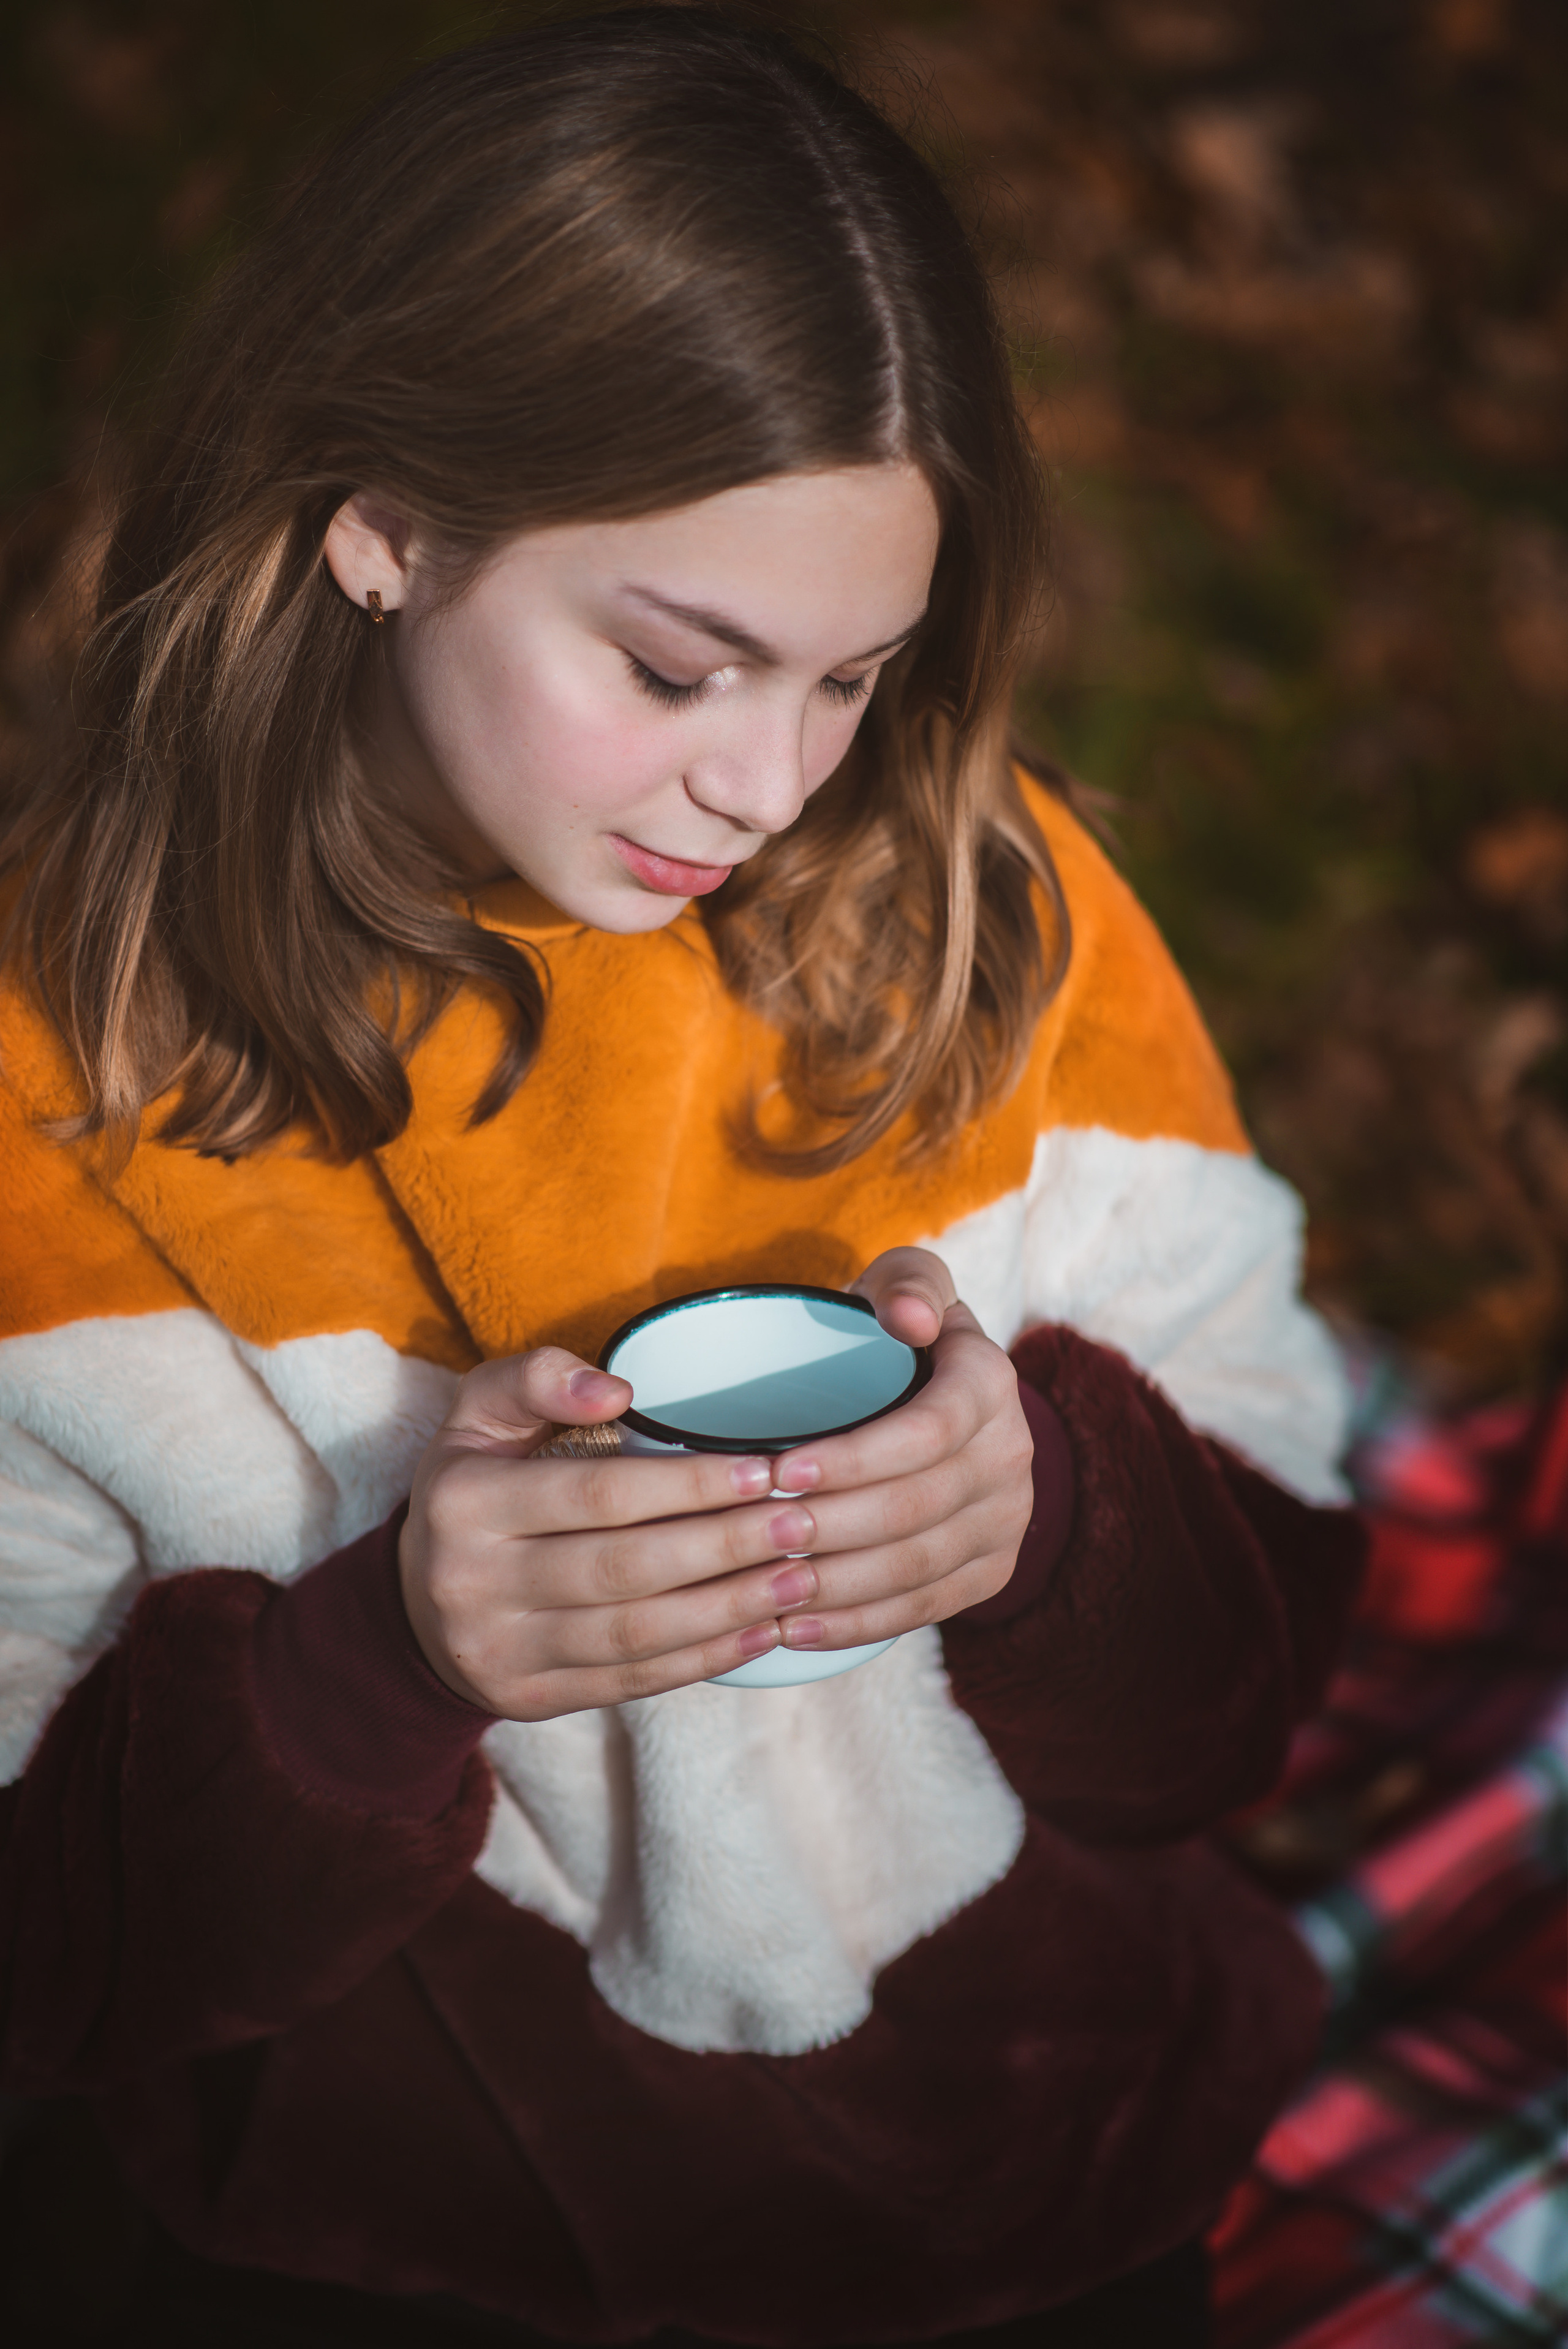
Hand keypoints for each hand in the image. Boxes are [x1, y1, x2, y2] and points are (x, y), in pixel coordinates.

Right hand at [399, 1350, 823, 1719]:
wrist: (415, 1604)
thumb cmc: (475, 1484)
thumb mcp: (479, 1414)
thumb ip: (536, 1378)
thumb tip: (614, 1390)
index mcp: (464, 1501)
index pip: (598, 1493)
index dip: (689, 1484)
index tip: (765, 1470)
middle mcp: (471, 1582)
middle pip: (624, 1567)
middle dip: (725, 1546)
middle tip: (802, 1523)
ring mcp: (499, 1651)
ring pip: (634, 1633)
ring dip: (728, 1608)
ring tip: (799, 1578)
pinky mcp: (526, 1699)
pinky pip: (629, 1682)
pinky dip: (702, 1659)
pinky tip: (760, 1633)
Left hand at [760, 1247, 1035, 1652]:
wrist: (947, 1400)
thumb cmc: (899, 1336)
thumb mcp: (907, 1285)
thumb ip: (907, 1282)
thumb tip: (909, 1318)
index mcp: (991, 1383)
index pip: (927, 1432)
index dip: (853, 1459)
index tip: (778, 1471)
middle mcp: (1012, 1455)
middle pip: (915, 1508)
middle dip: (829, 1527)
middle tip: (756, 1535)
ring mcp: (1007, 1520)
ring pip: (916, 1566)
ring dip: (836, 1584)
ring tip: (766, 1586)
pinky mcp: (992, 1570)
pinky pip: (924, 1608)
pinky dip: (857, 1623)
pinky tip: (794, 1630)